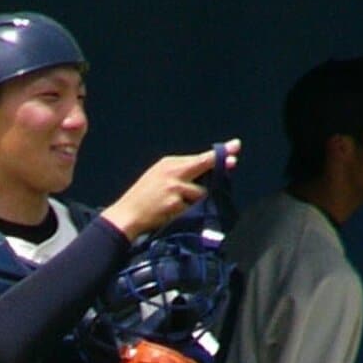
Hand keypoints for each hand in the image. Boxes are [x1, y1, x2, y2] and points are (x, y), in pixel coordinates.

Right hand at [102, 140, 240, 240]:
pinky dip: (189, 214)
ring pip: (201, 193)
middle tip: (234, 162)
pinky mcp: (174, 203)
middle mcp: (172, 171)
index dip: (218, 154)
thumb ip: (181, 174)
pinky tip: (174, 215)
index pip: (198, 158)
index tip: (235, 147)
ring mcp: (174, 187)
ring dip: (198, 202)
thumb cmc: (144, 199)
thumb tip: (211, 175)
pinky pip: (192, 209)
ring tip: (177, 207)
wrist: (126, 216)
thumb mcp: (159, 178)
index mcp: (168, 163)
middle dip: (220, 164)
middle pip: (204, 164)